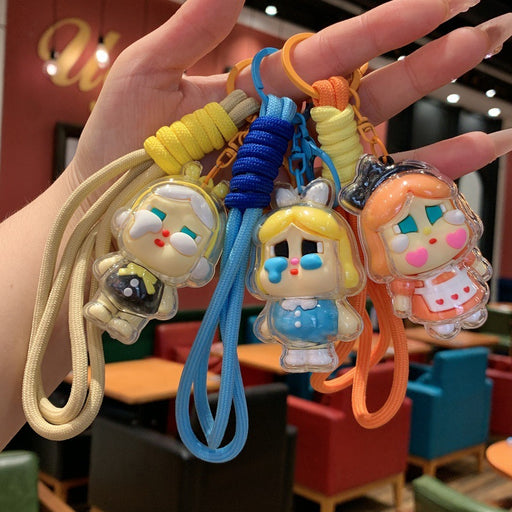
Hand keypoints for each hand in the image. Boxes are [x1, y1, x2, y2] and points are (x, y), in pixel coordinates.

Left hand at [69, 0, 511, 187]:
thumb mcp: (145, 78)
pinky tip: (446, 199)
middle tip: (492, 30)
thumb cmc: (117, 153)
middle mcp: (290, 138)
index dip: (388, 22)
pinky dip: (395, 213)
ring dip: (436, 149)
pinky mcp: (293, 233)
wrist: (112, 229)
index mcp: (262, 95)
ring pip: (373, 164)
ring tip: (494, 132)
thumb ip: (191, 28)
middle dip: (430, 67)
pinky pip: (350, 222)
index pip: (335, 52)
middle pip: (371, 100)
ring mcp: (296, 186)